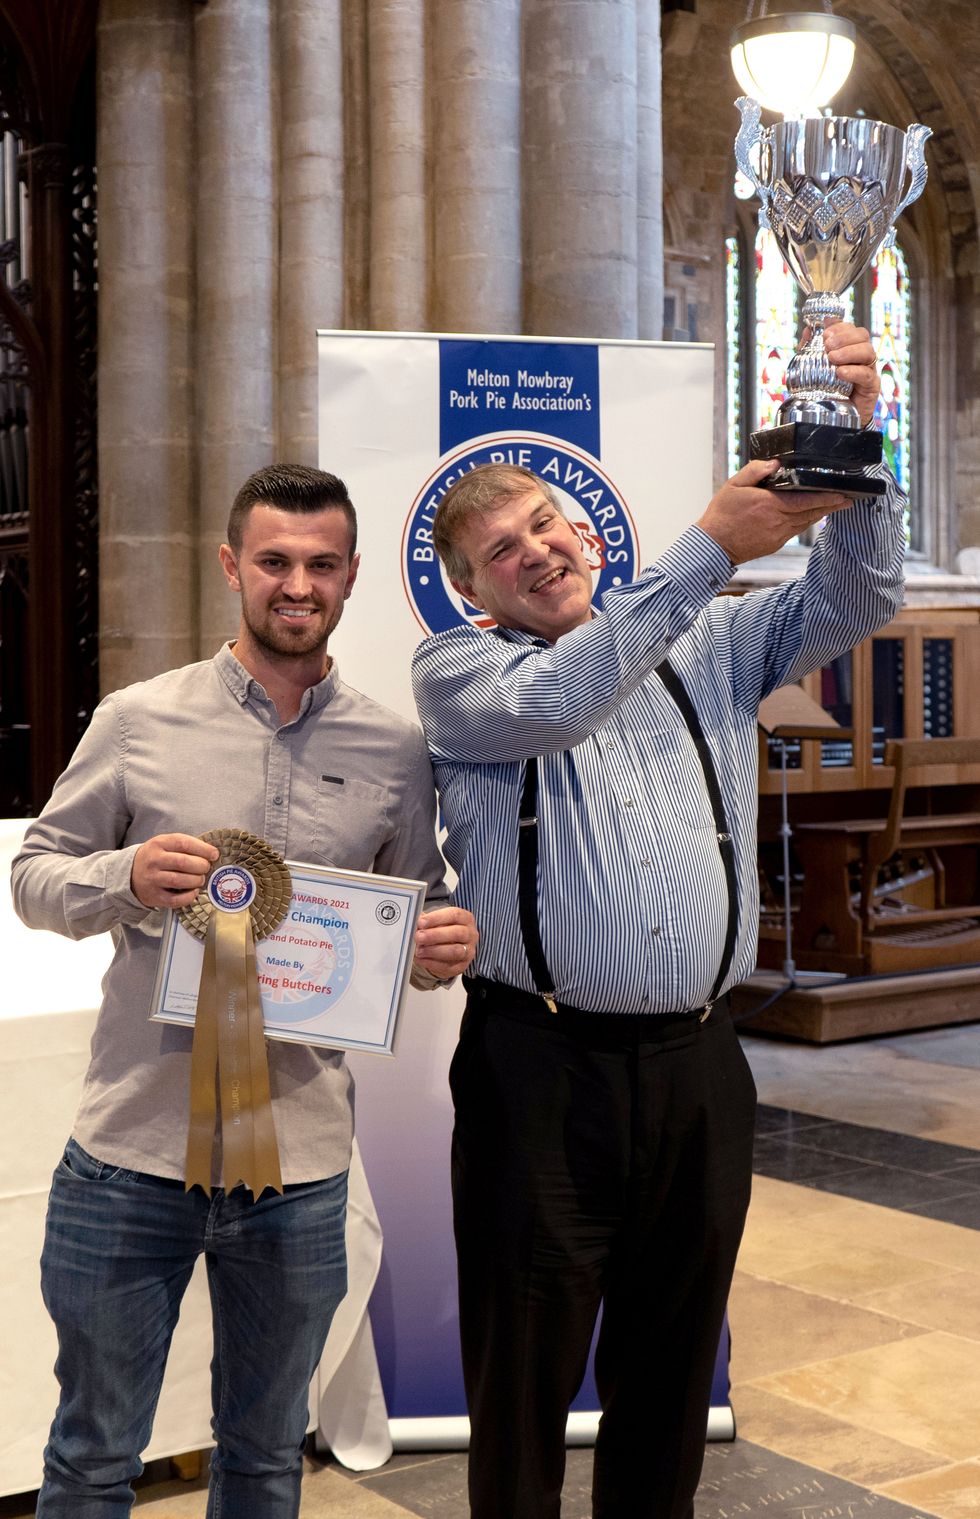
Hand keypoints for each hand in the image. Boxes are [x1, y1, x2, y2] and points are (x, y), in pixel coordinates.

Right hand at [131, 833, 219, 908]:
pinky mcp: (154, 896)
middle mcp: (154, 861)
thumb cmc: (155, 857)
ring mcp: (152, 879)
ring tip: (200, 879)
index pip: (183, 843)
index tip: (214, 854)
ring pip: (179, 880)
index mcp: (158, 844)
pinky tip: (194, 892)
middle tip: (206, 868)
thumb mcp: (164, 844)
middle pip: (183, 862)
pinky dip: (188, 897)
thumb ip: (184, 846)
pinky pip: (174, 899)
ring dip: (196, 880)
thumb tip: (210, 854)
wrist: (130, 873)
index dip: (203, 849)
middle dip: (201, 866)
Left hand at [413, 906, 478, 981]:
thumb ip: (427, 921)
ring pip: (455, 951)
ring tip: (419, 950)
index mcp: (466, 919)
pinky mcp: (462, 966)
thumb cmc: (442, 930)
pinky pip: (449, 966)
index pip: (454, 915)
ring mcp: (468, 951)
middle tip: (419, 937)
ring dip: (434, 950)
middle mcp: (470, 934)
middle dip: (435, 935)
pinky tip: (421, 959)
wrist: (448, 948)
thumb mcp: (436, 922)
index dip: (437, 918)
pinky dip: (433, 963)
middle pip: (457, 933)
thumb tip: (414, 924)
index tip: (421, 922)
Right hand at [697, 459, 849, 566]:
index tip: (841, 494)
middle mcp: (778, 521)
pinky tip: (812, 516)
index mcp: (770, 505)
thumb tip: (774, 463)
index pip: (805, 500)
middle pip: (811, 512)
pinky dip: (807, 522)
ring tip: (836, 506)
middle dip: (831, 506)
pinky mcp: (775, 543)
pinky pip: (796, 530)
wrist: (714, 546)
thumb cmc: (722, 514)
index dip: (826, 498)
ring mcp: (778, 535)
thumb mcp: (733, 485)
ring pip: (806, 522)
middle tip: (848, 500)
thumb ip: (755, 471)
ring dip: (821, 514)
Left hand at [818, 318, 879, 427]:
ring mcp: (868, 369)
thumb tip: (807, 330)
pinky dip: (853, 371)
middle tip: (828, 345)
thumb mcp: (812, 367)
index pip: (850, 329)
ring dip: (849, 352)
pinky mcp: (872, 386)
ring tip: (832, 358)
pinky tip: (840, 373)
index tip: (825, 333)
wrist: (834, 419)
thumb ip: (810, 348)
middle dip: (844, 337)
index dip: (839, 327)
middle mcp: (861, 356)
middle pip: (862, 335)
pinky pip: (867, 375)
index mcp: (849, 347)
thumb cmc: (825, 391)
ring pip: (868, 352)